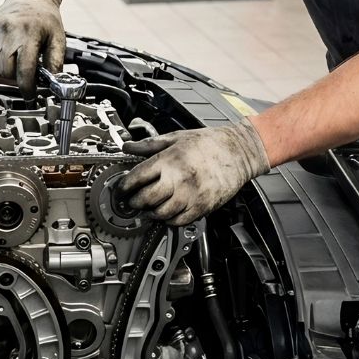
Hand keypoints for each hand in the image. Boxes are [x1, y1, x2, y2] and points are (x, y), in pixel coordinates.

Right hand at [0, 0, 65, 96]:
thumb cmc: (45, 16)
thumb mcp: (58, 37)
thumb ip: (55, 61)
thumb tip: (53, 82)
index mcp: (28, 33)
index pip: (24, 70)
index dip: (27, 88)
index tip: (31, 95)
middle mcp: (8, 31)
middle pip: (4, 71)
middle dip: (15, 77)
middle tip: (25, 71)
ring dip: (5, 69)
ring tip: (17, 58)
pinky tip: (7, 51)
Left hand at [117, 119, 269, 225]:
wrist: (239, 152)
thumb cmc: (209, 143)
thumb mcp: (176, 137)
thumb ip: (149, 144)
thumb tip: (128, 146)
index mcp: (170, 160)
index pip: (138, 177)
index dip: (124, 186)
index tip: (120, 189)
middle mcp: (179, 179)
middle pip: (146, 199)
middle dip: (134, 202)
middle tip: (131, 201)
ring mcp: (191, 196)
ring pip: (161, 214)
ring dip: (150, 213)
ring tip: (147, 208)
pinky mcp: (202, 207)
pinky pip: (179, 221)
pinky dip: (168, 220)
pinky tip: (165, 213)